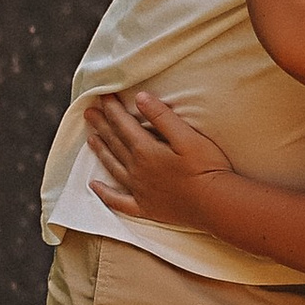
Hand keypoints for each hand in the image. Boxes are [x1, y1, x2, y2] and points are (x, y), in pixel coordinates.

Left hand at [81, 90, 234, 231]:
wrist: (215, 204)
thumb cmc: (206, 168)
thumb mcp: (187, 136)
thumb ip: (162, 117)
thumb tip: (140, 98)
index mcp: (146, 150)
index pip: (123, 125)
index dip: (112, 109)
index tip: (102, 96)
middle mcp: (137, 170)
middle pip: (115, 143)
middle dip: (101, 125)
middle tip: (88, 112)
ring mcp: (139, 190)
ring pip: (113, 167)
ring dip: (101, 152)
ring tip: (91, 139)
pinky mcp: (146, 207)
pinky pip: (118, 201)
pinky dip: (105, 194)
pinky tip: (95, 186)